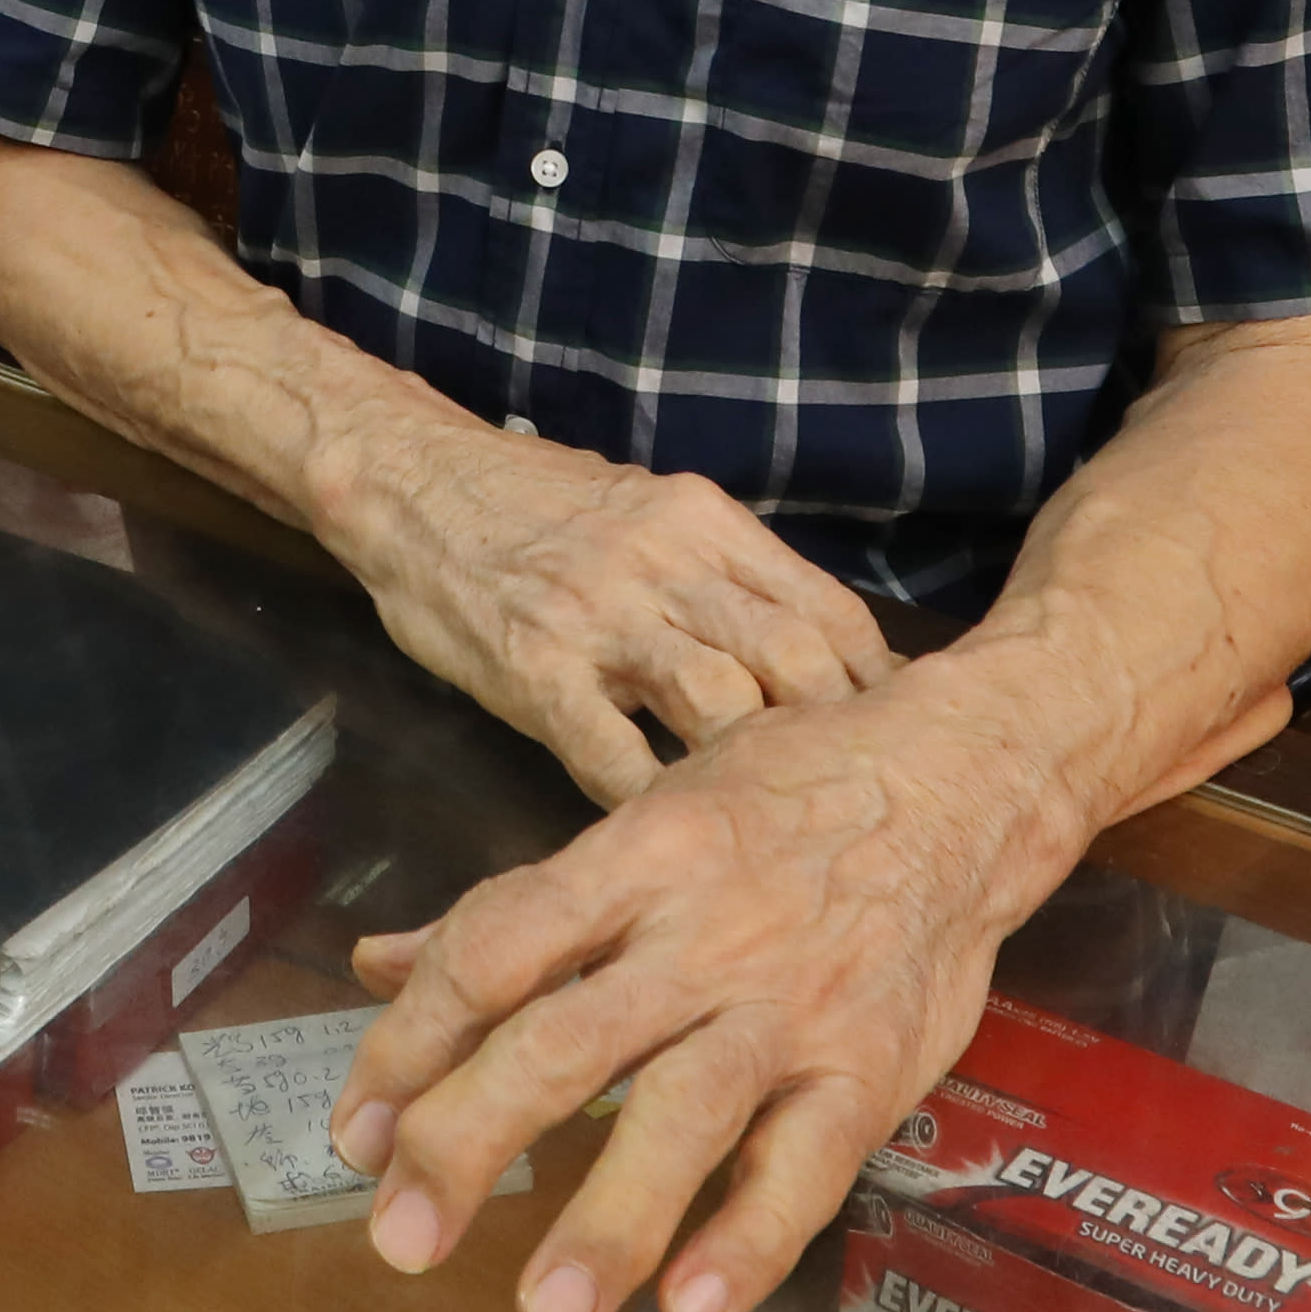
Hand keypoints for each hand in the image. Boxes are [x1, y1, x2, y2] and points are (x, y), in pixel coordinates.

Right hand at [328, 424, 889, 805]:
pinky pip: (610, 750)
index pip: (830, 610)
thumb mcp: (649, 509)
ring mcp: (601, 616)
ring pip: (717, 701)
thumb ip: (723, 573)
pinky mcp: (534, 667)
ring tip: (776, 833)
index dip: (877, 688)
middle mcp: (668, 563)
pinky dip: (650, 798)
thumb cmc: (534, 504)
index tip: (900, 745)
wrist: (410, 478)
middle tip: (853, 808)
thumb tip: (812, 647)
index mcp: (707, 522)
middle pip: (795, 659)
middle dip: (836, 740)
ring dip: (752, 773)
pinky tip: (668, 833)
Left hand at [328, 680, 1047, 1311]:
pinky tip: (692, 1307)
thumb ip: (515, 913)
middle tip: (400, 1238)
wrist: (963, 774)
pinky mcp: (869, 1066)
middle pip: (564, 1038)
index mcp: (631, 860)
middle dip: (470, 1140)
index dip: (413, 1041)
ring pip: (686, 1111)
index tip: (357, 1129)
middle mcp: (702, 933)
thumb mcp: (645, 820)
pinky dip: (751, 1238)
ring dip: (612, 1219)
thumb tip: (378, 964)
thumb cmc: (787, 797)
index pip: (495, 950)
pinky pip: (806, 1163)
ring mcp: (790, 1004)